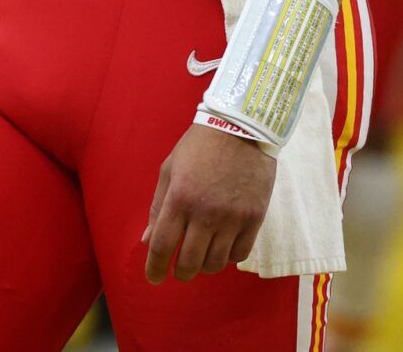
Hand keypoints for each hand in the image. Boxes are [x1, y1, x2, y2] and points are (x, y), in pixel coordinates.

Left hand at [142, 123, 276, 283]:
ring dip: (205, 265)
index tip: (153, 277)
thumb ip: (157, 207)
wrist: (242, 125)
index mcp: (179, 198)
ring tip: (202, 254)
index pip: (162, 246)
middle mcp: (205, 212)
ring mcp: (232, 217)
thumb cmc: (199, 145)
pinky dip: (229, 257)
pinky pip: (240, 254)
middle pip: (189, 263)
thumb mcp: (170, 169)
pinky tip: (224, 245)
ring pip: (215, 263)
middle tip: (179, 269)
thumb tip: (147, 241)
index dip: (154, 268)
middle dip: (180, 272)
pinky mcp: (254, 217)